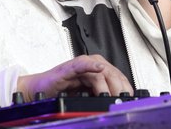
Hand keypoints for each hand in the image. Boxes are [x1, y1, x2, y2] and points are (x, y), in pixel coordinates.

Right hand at [17, 55, 133, 100]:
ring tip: (110, 97)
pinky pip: (83, 64)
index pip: (120, 78)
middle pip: (114, 75)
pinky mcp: (70, 67)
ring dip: (108, 85)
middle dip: (119, 90)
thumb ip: (100, 96)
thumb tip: (115, 106)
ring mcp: (82, 65)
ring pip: (102, 72)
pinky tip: (98, 68)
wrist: (39, 90)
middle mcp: (93, 65)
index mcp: (99, 70)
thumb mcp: (86, 96)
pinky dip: (92, 65)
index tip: (131, 101)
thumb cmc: (60, 91)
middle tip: (120, 102)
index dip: (126, 90)